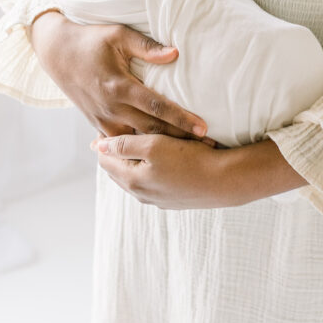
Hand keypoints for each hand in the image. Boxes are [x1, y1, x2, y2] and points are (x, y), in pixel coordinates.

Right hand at [29, 11, 211, 142]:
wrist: (57, 53)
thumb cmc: (91, 40)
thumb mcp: (118, 36)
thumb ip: (147, 47)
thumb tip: (175, 54)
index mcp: (119, 86)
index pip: (157, 106)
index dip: (180, 118)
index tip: (203, 128)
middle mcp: (111, 108)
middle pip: (152, 129)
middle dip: (180, 139)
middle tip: (209, 147)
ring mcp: (103, 120)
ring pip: (138, 140)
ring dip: (163, 148)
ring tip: (191, 154)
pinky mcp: (98, 125)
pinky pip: (124, 142)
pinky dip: (142, 149)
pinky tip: (161, 156)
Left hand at [91, 134, 307, 208]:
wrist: (224, 181)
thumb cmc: (189, 159)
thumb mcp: (154, 145)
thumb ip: (125, 145)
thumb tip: (99, 146)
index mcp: (132, 180)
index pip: (105, 161)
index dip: (103, 141)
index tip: (107, 122)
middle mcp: (141, 194)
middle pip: (117, 171)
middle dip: (114, 152)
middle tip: (117, 129)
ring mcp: (157, 199)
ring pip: (134, 177)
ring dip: (131, 161)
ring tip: (136, 141)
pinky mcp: (172, 200)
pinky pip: (150, 182)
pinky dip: (147, 169)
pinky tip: (158, 158)